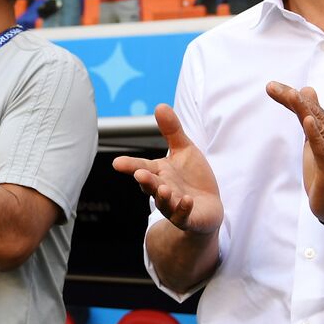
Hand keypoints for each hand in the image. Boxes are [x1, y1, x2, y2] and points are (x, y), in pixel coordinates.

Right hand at [112, 104, 222, 233]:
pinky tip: (187, 200)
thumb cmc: (192, 178)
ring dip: (163, 197)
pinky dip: (183, 209)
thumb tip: (159, 105)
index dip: (130, 165)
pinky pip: (183, 216)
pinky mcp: (189, 218)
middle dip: (145, 180)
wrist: (207, 208)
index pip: (141, 167)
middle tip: (139, 174)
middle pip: (151, 185)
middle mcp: (162, 190)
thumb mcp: (184, 150)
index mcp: (159, 173)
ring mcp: (174, 206)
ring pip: (164, 203)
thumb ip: (172, 131)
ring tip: (163, 188)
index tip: (117, 162)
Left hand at [265, 82, 323, 221]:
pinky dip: (316, 134)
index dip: (289, 96)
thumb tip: (305, 91)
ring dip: (304, 109)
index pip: (308, 107)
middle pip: (311, 111)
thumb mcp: (313, 141)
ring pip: (318, 125)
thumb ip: (309, 117)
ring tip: (291, 95)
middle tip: (272, 86)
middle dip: (291, 98)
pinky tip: (309, 122)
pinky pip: (323, 148)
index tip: (271, 86)